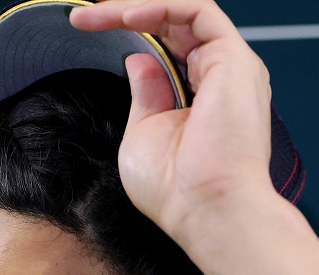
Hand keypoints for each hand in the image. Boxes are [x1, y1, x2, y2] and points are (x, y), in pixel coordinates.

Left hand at [70, 0, 276, 245]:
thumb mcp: (143, 134)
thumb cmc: (174, 189)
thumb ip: (144, 94)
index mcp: (202, 97)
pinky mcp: (235, 60)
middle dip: (125, 15)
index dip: (129, 36)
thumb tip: (138, 60)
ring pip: (183, 13)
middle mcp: (220, 78)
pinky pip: (199, 12)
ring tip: (95, 14)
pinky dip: (161, 7)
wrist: (205, 209)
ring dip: (135, 8)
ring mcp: (230, 67)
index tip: (87, 32)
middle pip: (173, 26)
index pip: (167, 49)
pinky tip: (126, 17)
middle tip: (84, 17)